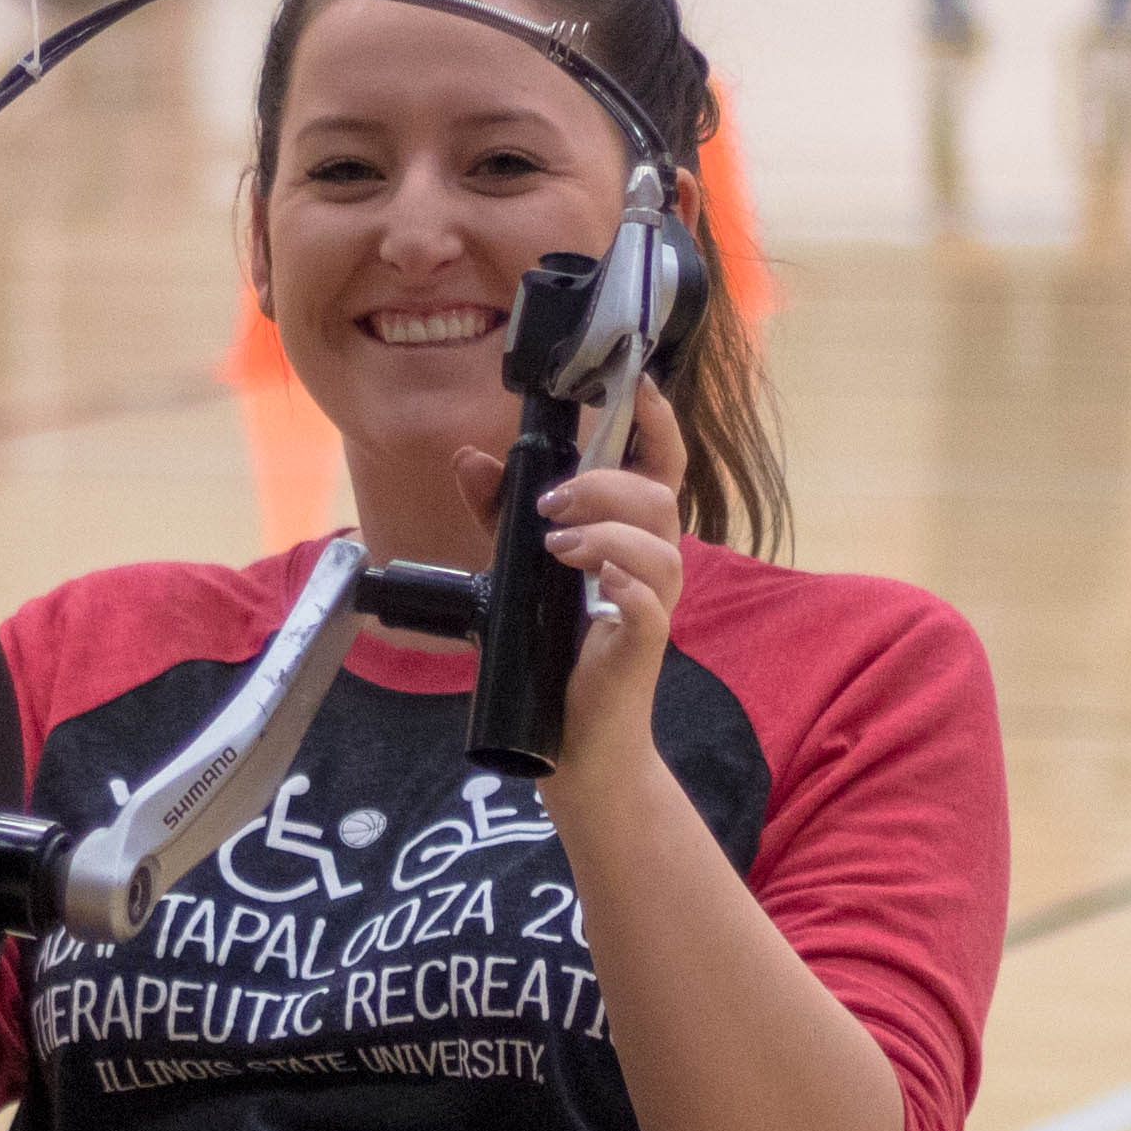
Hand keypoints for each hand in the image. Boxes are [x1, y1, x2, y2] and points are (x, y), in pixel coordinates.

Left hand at [455, 378, 694, 802]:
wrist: (572, 743)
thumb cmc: (553, 656)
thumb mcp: (514, 572)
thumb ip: (498, 515)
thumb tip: (469, 459)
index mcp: (628, 539)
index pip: (661, 470)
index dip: (658, 425)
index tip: (638, 388)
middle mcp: (651, 566)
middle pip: (657, 498)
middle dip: (603, 486)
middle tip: (550, 504)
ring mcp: (652, 606)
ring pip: (659, 547)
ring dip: (605, 534)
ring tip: (557, 548)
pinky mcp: (643, 647)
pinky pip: (650, 603)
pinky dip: (624, 585)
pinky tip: (596, 586)